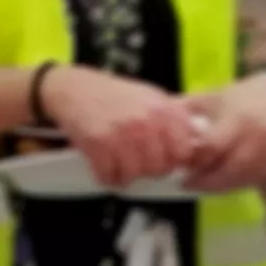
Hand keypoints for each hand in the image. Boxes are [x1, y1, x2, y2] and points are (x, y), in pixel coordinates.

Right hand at [37, 65, 199, 188]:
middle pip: (159, 167)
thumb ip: (172, 119)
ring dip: (126, 175)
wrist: (73, 88)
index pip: (183, 151)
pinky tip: (105, 168)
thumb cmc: (112, 94)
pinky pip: (109, 175)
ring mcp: (121, 133)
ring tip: (120, 166)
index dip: (173, 160)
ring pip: (135, 174)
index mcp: (164, 110)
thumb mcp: (150, 97)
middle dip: (148, 170)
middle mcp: (146, 122)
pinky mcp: (97, 143)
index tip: (164, 161)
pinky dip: (106, 177)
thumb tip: (192, 144)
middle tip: (138, 164)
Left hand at [182, 76, 265, 194]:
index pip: (211, 148)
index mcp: (237, 119)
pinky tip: (225, 180)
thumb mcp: (214, 97)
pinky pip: (257, 180)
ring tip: (203, 183)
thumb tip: (151, 122)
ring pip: (242, 180)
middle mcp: (259, 138)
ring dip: (220, 186)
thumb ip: (185, 110)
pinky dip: (238, 184)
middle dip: (205, 181)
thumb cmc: (245, 96)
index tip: (178, 167)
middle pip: (227, 171)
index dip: (193, 160)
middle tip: (187, 183)